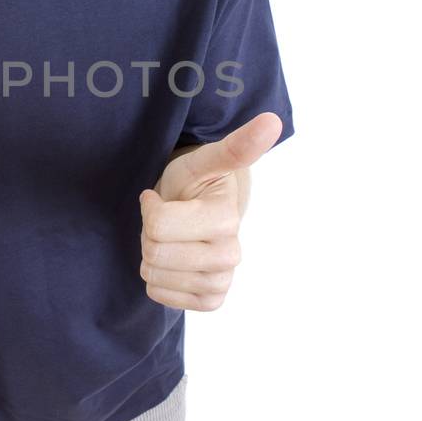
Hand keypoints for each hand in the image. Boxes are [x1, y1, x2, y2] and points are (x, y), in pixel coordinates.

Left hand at [137, 112, 282, 311]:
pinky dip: (158, 282)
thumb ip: (235, 146)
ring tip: (170, 238)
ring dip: (151, 257)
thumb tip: (272, 120)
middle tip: (167, 219)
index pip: (157, 224)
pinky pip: (164, 298)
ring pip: (155, 276)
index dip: (149, 207)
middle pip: (154, 252)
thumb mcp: (205, 160)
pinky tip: (172, 263)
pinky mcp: (211, 300)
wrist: (199, 211)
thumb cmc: (195, 183)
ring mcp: (222, 280)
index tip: (162, 197)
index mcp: (226, 218)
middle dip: (149, 233)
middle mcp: (230, 254)